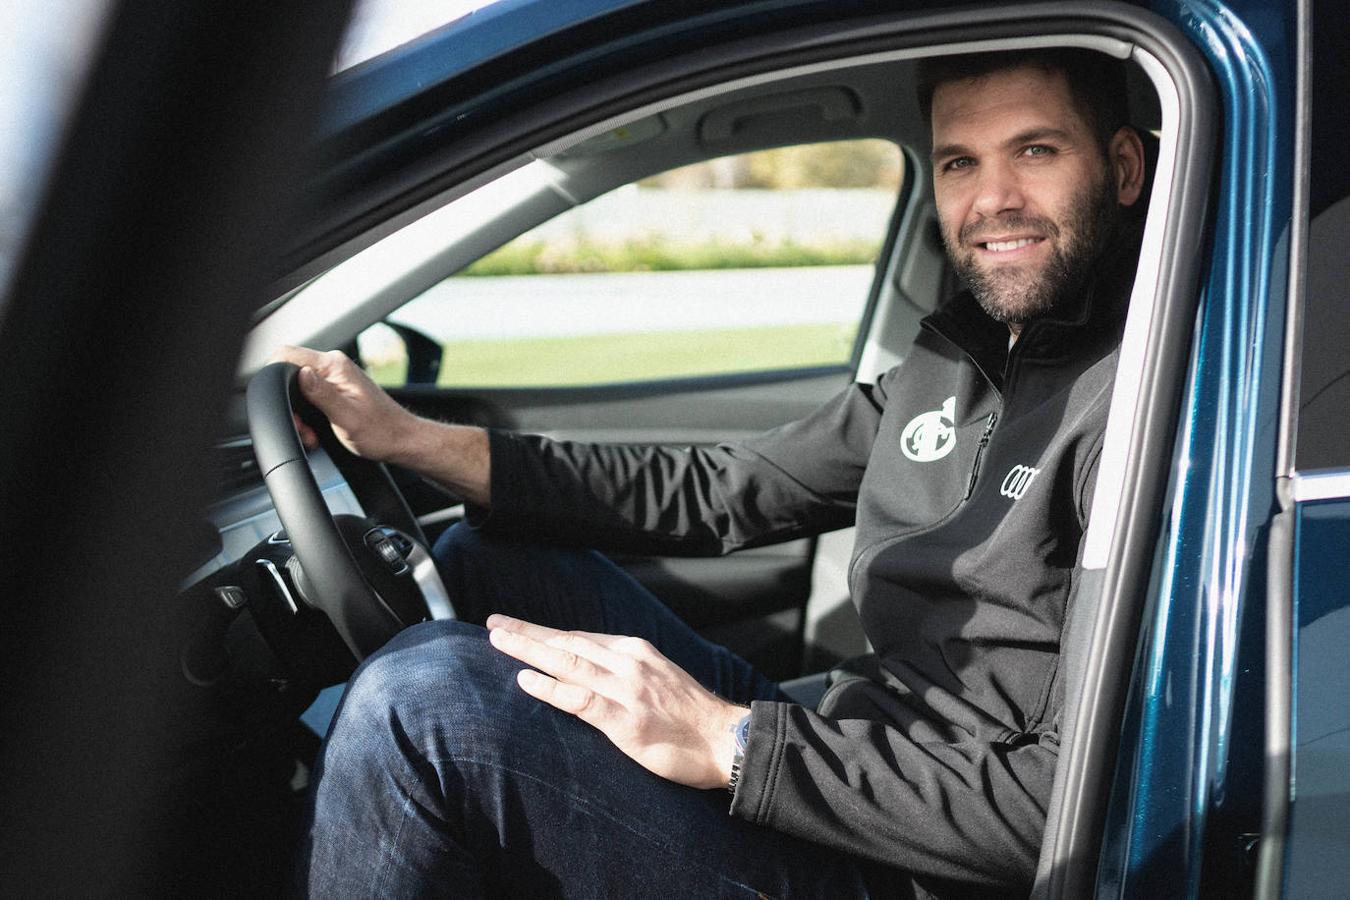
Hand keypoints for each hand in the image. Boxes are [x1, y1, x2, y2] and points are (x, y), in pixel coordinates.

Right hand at [269, 345, 418, 462]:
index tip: (282, 402)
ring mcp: (335, 377)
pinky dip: (308, 415)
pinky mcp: (336, 390)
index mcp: (335, 366)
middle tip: (303, 426)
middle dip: (289, 403)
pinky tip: (317, 430)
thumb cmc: (381, 432)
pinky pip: (310, 397)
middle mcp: (334, 367)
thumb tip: (301, 374)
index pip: (288, 354)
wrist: (401, 440)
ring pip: (298, 388)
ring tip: (312, 432)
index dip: (275, 375)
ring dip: (299, 413)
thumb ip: (322, 394)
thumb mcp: (347, 417)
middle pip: (290, 373)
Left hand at [486, 614, 747, 789]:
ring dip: (530, 649)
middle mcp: (629, 662)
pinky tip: (526, 681)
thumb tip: (594, 671)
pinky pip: (580, 699)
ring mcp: (627, 689)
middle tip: (494, 622)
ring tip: (498, 641)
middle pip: (568, 641)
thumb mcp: (659, 680)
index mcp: (636, 651)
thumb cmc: (693, 717)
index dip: (546, 631)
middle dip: (529, 632)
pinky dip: (550, 687)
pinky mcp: (626, 719)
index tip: (518, 626)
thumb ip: (627, 673)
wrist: (727, 740)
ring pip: (568, 662)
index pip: (580, 636)